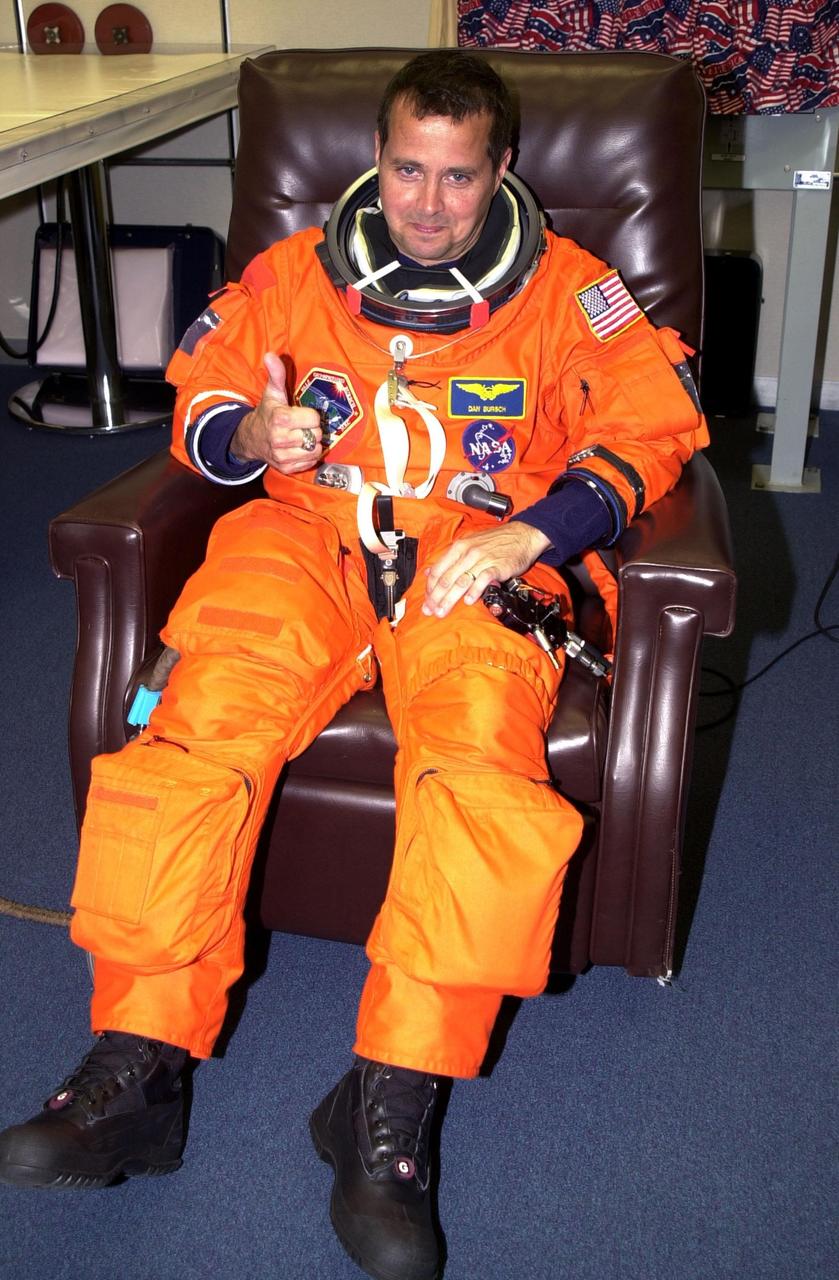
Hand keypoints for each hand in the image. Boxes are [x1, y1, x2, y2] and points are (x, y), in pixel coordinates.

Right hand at [230, 352, 322, 473]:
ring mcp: (283, 456)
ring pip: (315, 450)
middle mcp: (280, 439)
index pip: (314, 418)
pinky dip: (308, 456)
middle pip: (316, 435)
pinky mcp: (286, 468)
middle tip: (303, 426)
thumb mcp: (272, 393)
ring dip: (313, 444)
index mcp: (280, 419)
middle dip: (313, 429)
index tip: (303, 413)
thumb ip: (276, 374)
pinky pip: (310, 462)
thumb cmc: (267, 414)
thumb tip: (271, 355)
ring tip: (303, 437)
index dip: (311, 415)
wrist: (251, 439)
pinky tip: (300, 448)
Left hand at [422, 522, 551, 617]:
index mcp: (459, 548)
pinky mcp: (497, 566)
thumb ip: (449, 560)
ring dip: (450, 599)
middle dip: (436, 598)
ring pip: (461, 581)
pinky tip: (468, 601)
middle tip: (430, 611)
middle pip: (446, 579)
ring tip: (443, 611)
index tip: (427, 601)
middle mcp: (468, 553)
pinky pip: (483, 579)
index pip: (438, 570)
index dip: (430, 588)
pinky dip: (474, 591)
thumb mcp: (468, 544)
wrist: (522, 535)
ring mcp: (482, 559)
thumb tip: (429, 572)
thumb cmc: (495, 542)